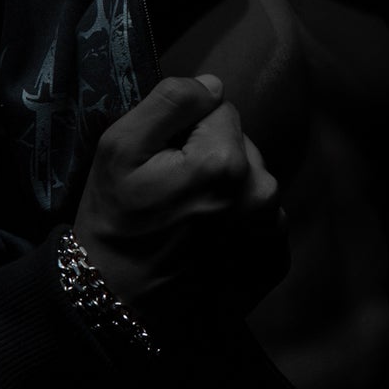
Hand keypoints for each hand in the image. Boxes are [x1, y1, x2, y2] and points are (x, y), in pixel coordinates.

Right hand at [72, 74, 287, 340]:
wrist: (119, 304)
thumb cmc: (115, 222)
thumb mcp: (119, 148)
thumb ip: (170, 101)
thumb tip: (213, 84)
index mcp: (225, 162)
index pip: (219, 109)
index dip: (186, 129)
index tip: (163, 162)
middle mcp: (261, 195)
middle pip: (241, 144)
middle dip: (211, 156)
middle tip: (172, 193)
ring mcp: (272, 232)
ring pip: (251, 180)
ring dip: (227, 190)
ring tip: (188, 220)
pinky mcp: (274, 260)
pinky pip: (260, 216)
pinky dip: (237, 222)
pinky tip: (206, 242)